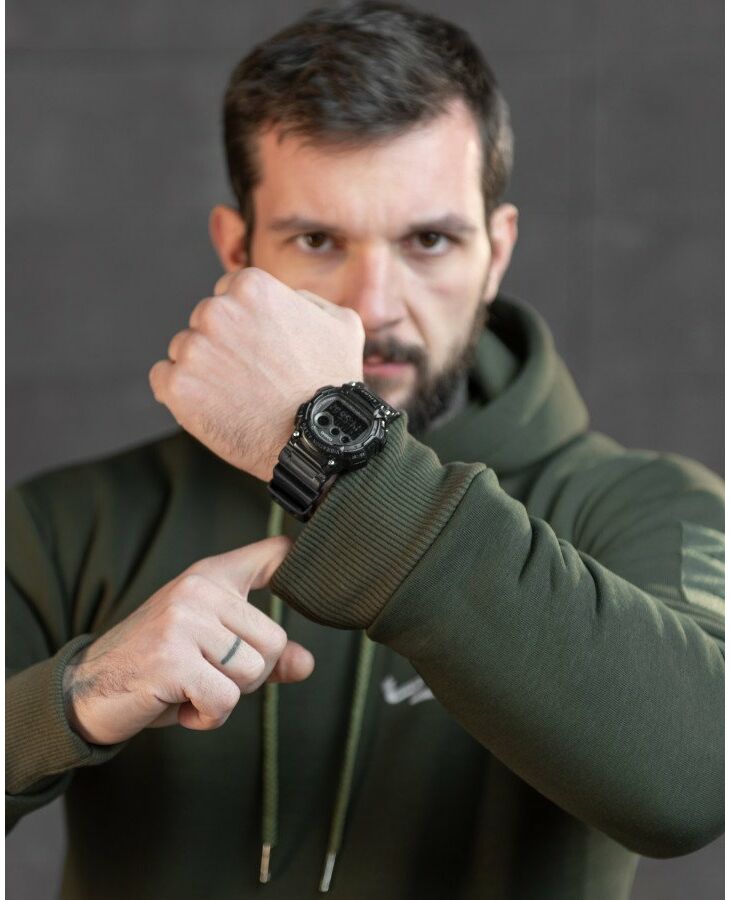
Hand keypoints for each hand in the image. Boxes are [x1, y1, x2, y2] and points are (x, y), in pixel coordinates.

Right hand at [62, 536, 313, 744]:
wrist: (85, 691)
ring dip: (226, 698)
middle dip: (249, 677)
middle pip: (274, 642)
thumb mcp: (213, 652)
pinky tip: (180, 706)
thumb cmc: (158, 669)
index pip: (270, 555)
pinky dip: (208, 717)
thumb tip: (307, 663)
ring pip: (252, 673)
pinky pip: (225, 700)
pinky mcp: (171, 658)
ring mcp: (183, 620)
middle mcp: (198, 589)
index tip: (300, 551)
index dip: (293, 560)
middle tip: (206, 675)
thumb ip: (261, 654)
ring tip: (189, 688)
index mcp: (211, 576)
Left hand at [149, 267, 364, 480]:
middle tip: (252, 378)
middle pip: (204, 321)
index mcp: (250, 287)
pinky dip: (181, 392)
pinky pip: (163, 378)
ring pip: (184, 351)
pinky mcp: (177, 386)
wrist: (319, 438)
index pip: (228, 294)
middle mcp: (216, 311)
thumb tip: (288, 298)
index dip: (245, 324)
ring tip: (238, 397)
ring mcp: (193, 349)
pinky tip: (212, 407)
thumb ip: (306, 300)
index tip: (259, 350)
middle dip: (222, 345)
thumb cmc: (333, 382)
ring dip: (203, 369)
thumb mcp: (341, 323)